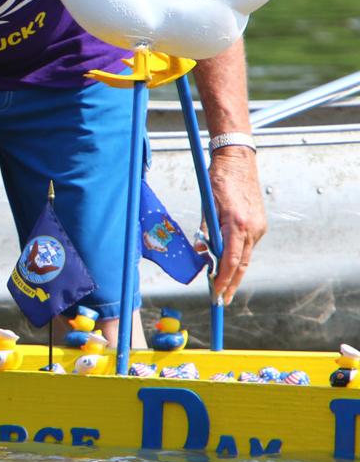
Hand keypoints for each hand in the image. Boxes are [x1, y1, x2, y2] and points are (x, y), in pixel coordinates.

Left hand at [207, 147, 266, 304]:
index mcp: (237, 223)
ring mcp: (258, 227)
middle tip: (222, 300)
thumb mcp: (207, 205)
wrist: (238, 161)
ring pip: (246, 256)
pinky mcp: (259, 224)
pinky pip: (247, 246)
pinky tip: (228, 265)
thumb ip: (205, 231)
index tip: (215, 292)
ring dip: (234, 272)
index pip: (230, 260)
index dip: (222, 279)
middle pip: (242, 264)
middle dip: (230, 284)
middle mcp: (252, 228)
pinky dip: (238, 257)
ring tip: (222, 288)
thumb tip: (200, 253)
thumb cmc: (219, 180)